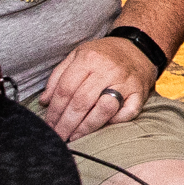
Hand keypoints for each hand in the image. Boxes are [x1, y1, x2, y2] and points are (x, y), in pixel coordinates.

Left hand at [42, 33, 157, 141]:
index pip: (66, 89)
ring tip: (75, 136)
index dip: (55, 110)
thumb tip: (44, 101)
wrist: (138, 48)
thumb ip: (58, 77)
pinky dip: (115, 122)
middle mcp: (108, 70)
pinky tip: (103, 126)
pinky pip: (127, 113)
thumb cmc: (103, 55)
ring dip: (87, 127)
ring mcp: (125, 82)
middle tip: (58, 136)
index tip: (49, 124)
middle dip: (67, 123)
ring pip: (104, 109)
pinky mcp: (139, 93)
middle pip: (82, 101)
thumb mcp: (77, 55)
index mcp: (89, 58)